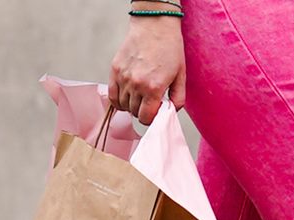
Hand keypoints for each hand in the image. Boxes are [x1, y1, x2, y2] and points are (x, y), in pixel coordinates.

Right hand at [108, 4, 186, 124]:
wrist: (154, 26)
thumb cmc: (170, 49)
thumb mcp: (181, 76)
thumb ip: (178, 99)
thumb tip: (170, 113)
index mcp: (153, 88)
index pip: (146, 118)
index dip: (151, 118)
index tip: (155, 111)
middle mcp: (136, 85)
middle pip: (134, 112)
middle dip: (143, 111)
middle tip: (150, 101)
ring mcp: (123, 77)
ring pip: (123, 105)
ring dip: (131, 105)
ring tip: (140, 96)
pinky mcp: (115, 70)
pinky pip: (112, 95)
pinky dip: (118, 100)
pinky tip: (127, 95)